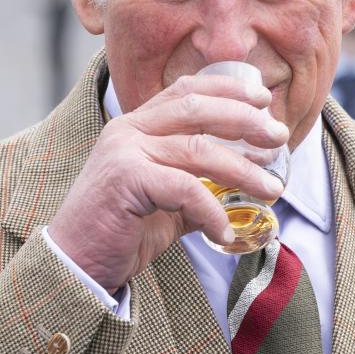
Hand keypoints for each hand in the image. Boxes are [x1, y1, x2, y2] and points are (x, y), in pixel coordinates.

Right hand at [47, 74, 288, 293]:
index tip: (264, 99)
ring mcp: (125, 152)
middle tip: (279, 137)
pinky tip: (226, 232)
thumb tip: (239, 187)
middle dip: (245, 120)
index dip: (228, 89)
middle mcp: (128, 130)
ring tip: (271, 188)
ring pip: (198, 149)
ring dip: (243, 169)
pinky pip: (185, 189)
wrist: (76, 264)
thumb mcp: (164, 203)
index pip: (186, 90)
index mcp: (136, 125)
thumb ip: (195, 186)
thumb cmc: (118, 232)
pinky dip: (212, 211)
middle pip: (198, 108)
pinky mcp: (126, 180)